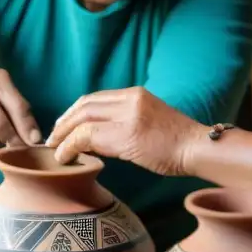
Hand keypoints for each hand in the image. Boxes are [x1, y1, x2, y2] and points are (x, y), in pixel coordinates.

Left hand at [45, 87, 205, 174]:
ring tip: (54, 148)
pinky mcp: (127, 134)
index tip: (63, 127)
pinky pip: (88, 136)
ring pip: (83, 119)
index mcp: (135, 94)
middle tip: (52, 138)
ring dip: (63, 134)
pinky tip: (65, 156)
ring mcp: (129, 115)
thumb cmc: (177, 144)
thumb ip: (123, 123)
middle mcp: (130, 99)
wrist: (198, 149)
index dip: (73, 113)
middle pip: (84, 105)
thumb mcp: (148, 122)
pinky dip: (71, 146)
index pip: (94, 99)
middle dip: (63, 122)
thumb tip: (93, 139)